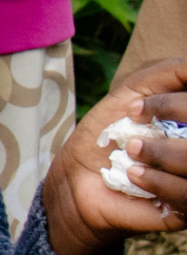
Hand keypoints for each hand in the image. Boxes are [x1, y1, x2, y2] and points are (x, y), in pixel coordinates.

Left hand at [43, 63, 186, 254]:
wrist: (79, 181)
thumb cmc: (108, 133)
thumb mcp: (134, 92)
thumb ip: (170, 73)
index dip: (176, 103)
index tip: (137, 107)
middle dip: (172, 115)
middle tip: (134, 127)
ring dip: (163, 154)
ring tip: (132, 153)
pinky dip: (160, 182)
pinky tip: (135, 176)